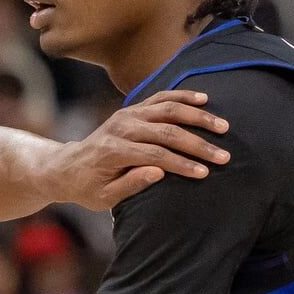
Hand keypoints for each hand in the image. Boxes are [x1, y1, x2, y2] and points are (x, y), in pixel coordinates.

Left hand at [43, 90, 229, 210]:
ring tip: (223, 126)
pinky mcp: (132, 108)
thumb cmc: (88, 187)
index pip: (155, 155)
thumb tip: (159, 172)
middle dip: (198, 144)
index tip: (205, 173)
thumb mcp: (103, 198)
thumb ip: (130, 185)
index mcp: (114, 150)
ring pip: (168, 109)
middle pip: (167, 131)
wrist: (69, 166)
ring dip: (198, 117)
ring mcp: (128, 114)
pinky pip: (161, 98)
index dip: (181, 164)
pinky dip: (183, 96)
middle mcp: (122, 127)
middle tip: (224, 155)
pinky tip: (205, 99)